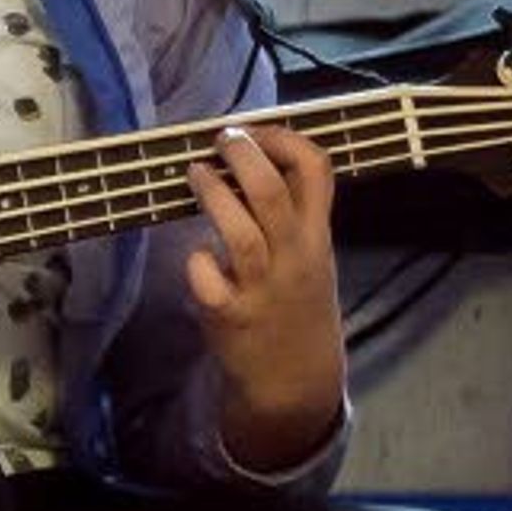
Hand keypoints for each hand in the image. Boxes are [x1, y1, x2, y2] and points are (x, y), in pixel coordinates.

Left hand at [182, 122, 347, 468]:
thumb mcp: (311, 257)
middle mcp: (295, 258)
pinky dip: (197, 261)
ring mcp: (263, 288)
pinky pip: (209, 280)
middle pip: (273, 195)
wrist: (297, 381)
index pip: (318, 171)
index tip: (256, 129)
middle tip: (221, 138)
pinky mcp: (230, 316)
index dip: (286, 139)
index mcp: (318, 236)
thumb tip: (252, 161)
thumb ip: (291, 214)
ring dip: (214, 196)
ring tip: (192, 172)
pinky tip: (196, 256)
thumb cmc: (296, 307)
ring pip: (241, 234)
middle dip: (244, 157)